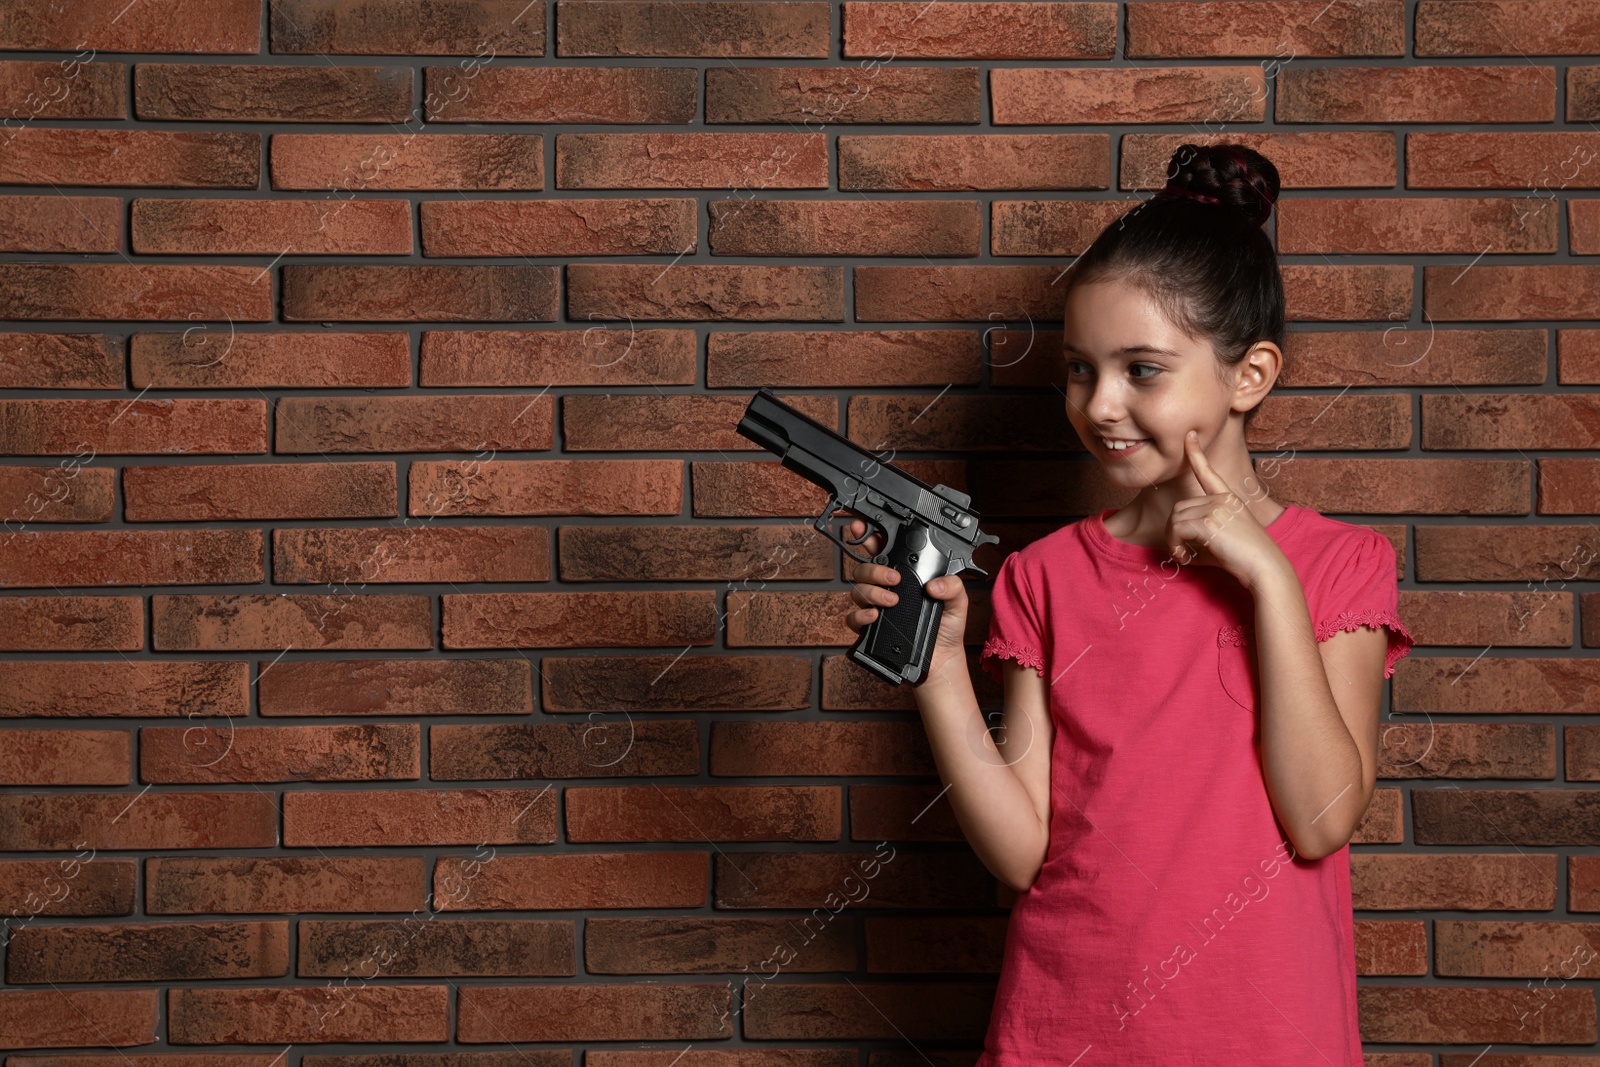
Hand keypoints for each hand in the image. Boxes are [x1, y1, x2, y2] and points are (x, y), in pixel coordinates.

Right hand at [843, 518, 969, 658]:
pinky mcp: (870, 629)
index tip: (863, 529)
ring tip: (892, 600)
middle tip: (893, 577)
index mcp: (904, 576)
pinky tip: (875, 615)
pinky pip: (852, 618)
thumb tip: (933, 584)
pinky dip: (860, 615)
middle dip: (874, 569)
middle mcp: (886, 589)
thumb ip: (952, 586)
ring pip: (857, 590)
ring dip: (872, 592)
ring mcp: (876, 608)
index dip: (869, 537)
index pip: (882, 551)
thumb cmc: (948, 628)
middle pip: (864, 568)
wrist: (942, 660)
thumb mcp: (958, 601)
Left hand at [1166, 430, 1280, 588]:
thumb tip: (1178, 549)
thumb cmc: (1244, 561)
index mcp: (1229, 500)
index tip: (1189, 436)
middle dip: (1173, 531)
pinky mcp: (1210, 521)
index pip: (1209, 474)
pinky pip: (1177, 528)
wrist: (1265, 568)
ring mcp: (1217, 507)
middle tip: (1180, 552)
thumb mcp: (1220, 544)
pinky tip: (1184, 557)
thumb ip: (1199, 540)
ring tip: (1183, 556)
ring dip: (1172, 539)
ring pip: (1175, 518)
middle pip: (1179, 508)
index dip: (1196, 454)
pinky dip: (1174, 544)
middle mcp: (1223, 499)